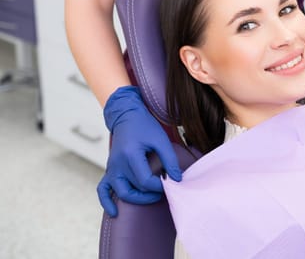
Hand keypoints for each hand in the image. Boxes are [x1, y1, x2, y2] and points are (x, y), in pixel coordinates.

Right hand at [97, 86, 181, 216]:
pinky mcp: (110, 170)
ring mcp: (111, 168)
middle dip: (151, 194)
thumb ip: (169, 160)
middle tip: (165, 189)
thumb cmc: (145, 126)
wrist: (127, 116)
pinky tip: (115, 212)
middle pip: (133, 189)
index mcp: (130, 155)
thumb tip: (177, 179)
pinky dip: (106, 201)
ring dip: (136, 199)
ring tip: (152, 197)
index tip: (171, 181)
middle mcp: (117, 164)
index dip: (160, 186)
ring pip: (120, 192)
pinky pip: (103, 189)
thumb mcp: (161, 140)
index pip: (145, 180)